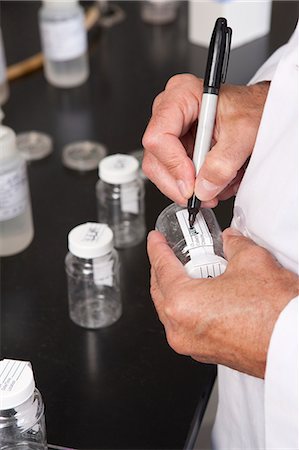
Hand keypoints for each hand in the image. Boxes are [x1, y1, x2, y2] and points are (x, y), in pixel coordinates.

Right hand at [142, 74, 269, 206]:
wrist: (260, 111)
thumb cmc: (253, 108)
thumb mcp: (244, 134)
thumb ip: (223, 163)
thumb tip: (204, 188)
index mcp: (182, 95)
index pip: (159, 136)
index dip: (174, 165)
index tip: (192, 184)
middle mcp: (170, 111)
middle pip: (155, 158)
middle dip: (179, 183)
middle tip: (201, 195)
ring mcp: (172, 131)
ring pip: (161, 171)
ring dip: (188, 187)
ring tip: (214, 187)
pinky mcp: (177, 147)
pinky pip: (173, 174)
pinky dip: (194, 185)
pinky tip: (212, 181)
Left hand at [147, 228, 298, 377]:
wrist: (295, 344)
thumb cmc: (274, 313)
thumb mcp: (251, 261)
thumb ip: (233, 245)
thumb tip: (230, 240)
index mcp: (183, 305)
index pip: (161, 267)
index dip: (157, 248)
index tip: (156, 239)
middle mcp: (181, 329)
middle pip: (160, 291)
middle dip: (162, 268)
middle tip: (170, 253)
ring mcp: (192, 346)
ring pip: (171, 310)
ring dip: (175, 289)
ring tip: (189, 271)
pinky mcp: (207, 353)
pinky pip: (186, 325)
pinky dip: (188, 307)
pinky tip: (203, 294)